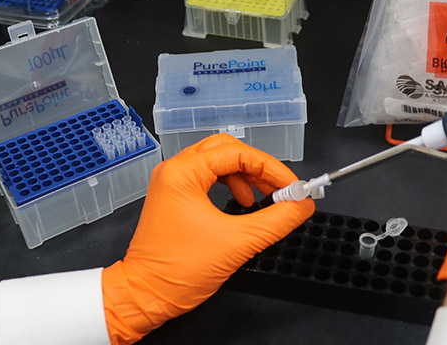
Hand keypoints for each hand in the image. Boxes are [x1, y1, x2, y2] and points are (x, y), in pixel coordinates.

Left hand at [101, 134, 314, 344]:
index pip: (237, 152)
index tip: (291, 186)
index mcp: (183, 173)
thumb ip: (276, 220)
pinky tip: (244, 203)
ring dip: (246, 176)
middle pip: (227, 149)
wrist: (145, 296)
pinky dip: (232, 185)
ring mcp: (173, 183)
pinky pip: (209, 178)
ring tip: (265, 197)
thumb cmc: (177, 271)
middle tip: (280, 188)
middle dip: (258, 167)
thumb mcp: (238, 244)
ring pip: (218, 162)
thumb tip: (301, 205)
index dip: (271, 167)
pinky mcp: (176, 197)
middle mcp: (175, 171)